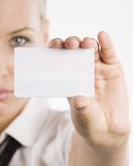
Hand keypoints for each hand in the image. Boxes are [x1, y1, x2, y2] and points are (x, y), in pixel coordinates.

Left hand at [49, 31, 129, 147]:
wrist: (108, 130)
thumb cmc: (89, 121)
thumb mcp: (83, 116)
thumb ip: (81, 108)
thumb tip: (78, 100)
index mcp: (68, 78)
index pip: (59, 60)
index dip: (55, 50)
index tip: (52, 46)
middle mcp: (81, 70)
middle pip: (74, 51)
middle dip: (71, 44)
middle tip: (69, 44)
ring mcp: (97, 68)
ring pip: (91, 49)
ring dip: (87, 43)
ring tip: (85, 43)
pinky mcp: (112, 68)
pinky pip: (109, 53)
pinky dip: (106, 43)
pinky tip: (102, 36)